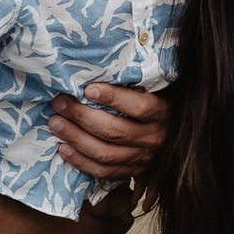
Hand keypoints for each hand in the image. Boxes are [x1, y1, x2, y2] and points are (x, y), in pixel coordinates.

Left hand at [48, 83, 168, 181]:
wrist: (178, 139)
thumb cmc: (162, 102)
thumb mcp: (161, 89)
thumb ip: (140, 80)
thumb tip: (108, 62)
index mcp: (163, 113)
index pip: (140, 107)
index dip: (113, 98)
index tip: (88, 88)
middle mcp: (153, 138)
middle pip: (115, 131)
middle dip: (82, 116)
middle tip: (59, 102)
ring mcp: (141, 158)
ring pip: (105, 153)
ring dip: (76, 138)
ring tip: (55, 123)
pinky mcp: (131, 172)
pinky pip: (103, 171)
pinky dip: (80, 161)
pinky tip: (62, 148)